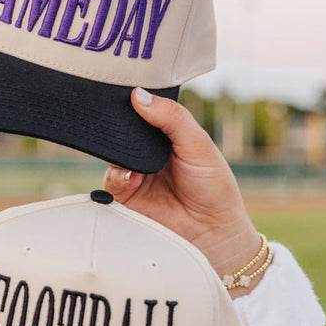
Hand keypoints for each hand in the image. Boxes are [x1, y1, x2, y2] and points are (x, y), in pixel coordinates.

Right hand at [102, 89, 262, 295]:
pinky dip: (117, 175)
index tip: (126, 92)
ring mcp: (134, 173)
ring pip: (112, 153)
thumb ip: (172, 118)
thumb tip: (139, 95)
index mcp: (166, 134)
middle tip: (120, 121)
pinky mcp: (124, 195)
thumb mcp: (199, 144)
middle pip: (123, 131)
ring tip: (132, 157)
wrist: (213, 232)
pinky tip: (132, 177)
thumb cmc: (214, 187)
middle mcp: (147, 152)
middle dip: (119, 126)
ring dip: (118, 152)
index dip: (135, 101)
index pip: (144, 111)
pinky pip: (110, 179)